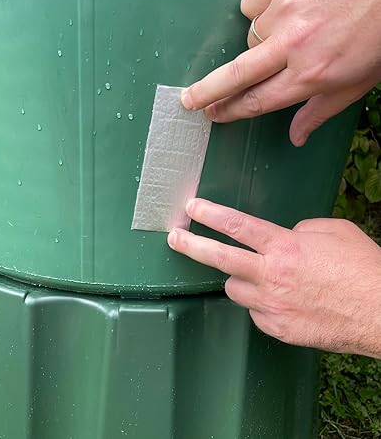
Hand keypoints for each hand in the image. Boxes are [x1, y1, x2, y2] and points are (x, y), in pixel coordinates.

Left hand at [167, 198, 380, 357]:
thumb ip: (299, 230)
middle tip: (174, 238)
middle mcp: (272, 275)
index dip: (210, 214)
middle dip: (191, 245)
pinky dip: (261, 304)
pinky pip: (255, 313)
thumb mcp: (333, 231)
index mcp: (285, 247)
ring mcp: (272, 305)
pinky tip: (280, 301)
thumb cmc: (363, 268)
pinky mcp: (277, 329)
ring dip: (239, 280)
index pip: (237, 225)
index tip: (192, 207)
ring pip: (234, 289)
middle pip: (220, 258)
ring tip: (255, 277)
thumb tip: (283, 237)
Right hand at [181, 0, 380, 145]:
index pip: (256, 101)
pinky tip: (280, 10)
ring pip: (249, 36)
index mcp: (311, 76)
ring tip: (290, 32)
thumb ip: (319, 112)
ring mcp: (286, 11)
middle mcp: (293, 46)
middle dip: (207, 92)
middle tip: (189, 100)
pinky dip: (260, 9)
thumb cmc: (380, 35)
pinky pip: (252, 3)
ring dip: (261, 41)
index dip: (231, 111)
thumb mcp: (356, 84)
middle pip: (235, 76)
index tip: (214, 114)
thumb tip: (296, 138)